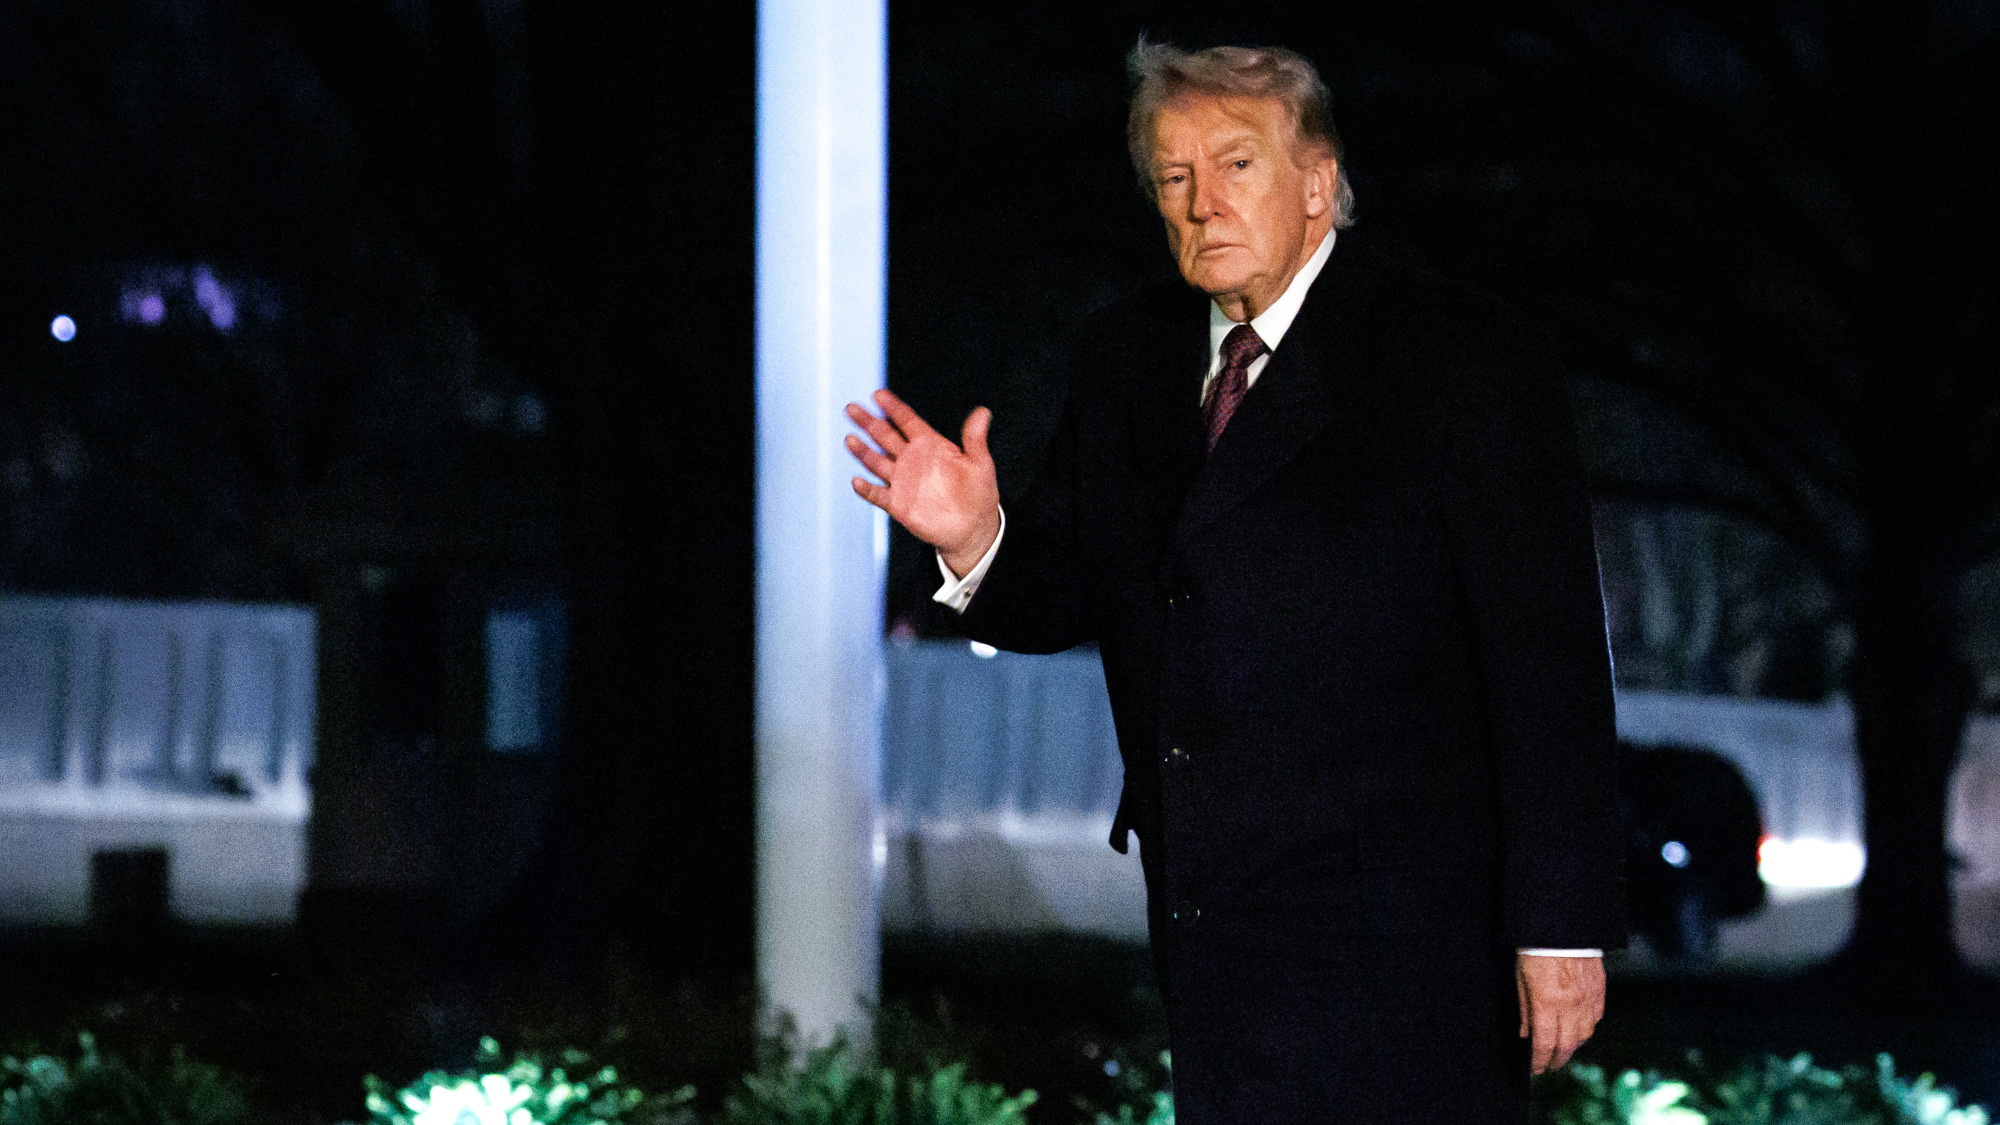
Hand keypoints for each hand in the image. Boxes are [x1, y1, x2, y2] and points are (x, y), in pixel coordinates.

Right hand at [845, 390, 1001, 574]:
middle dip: (869, 422)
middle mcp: (912, 460)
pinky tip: (857, 481)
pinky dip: (867, 489)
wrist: (972, 528)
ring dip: (863, 451)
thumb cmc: (978, 493)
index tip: (878, 395)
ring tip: (850, 439)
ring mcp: (902, 481)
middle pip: (885, 436)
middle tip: (851, 408)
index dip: (893, 408)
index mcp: (930, 445)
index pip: (907, 421)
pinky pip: (878, 495)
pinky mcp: (898, 504)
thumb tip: (983, 412)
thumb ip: (974, 438)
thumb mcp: (980, 463)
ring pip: (877, 462)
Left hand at [1516, 954, 1603, 1074]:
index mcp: (1546, 1002)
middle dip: (1556, 1060)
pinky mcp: (1599, 989)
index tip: (1534, 1069)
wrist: (1562, 924)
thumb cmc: (1535, 948)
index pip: (1544, 1043)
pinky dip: (1587, 1028)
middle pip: (1567, 1045)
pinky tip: (1578, 1029)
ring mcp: (1587, 997)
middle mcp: (1570, 1004)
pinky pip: (1596, 1017)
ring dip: (1573, 1046)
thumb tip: (1525, 1035)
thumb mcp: (1520, 977)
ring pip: (1585, 1034)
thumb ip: (1524, 1009)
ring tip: (1562, 1049)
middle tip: (1548, 1066)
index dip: (1539, 1061)